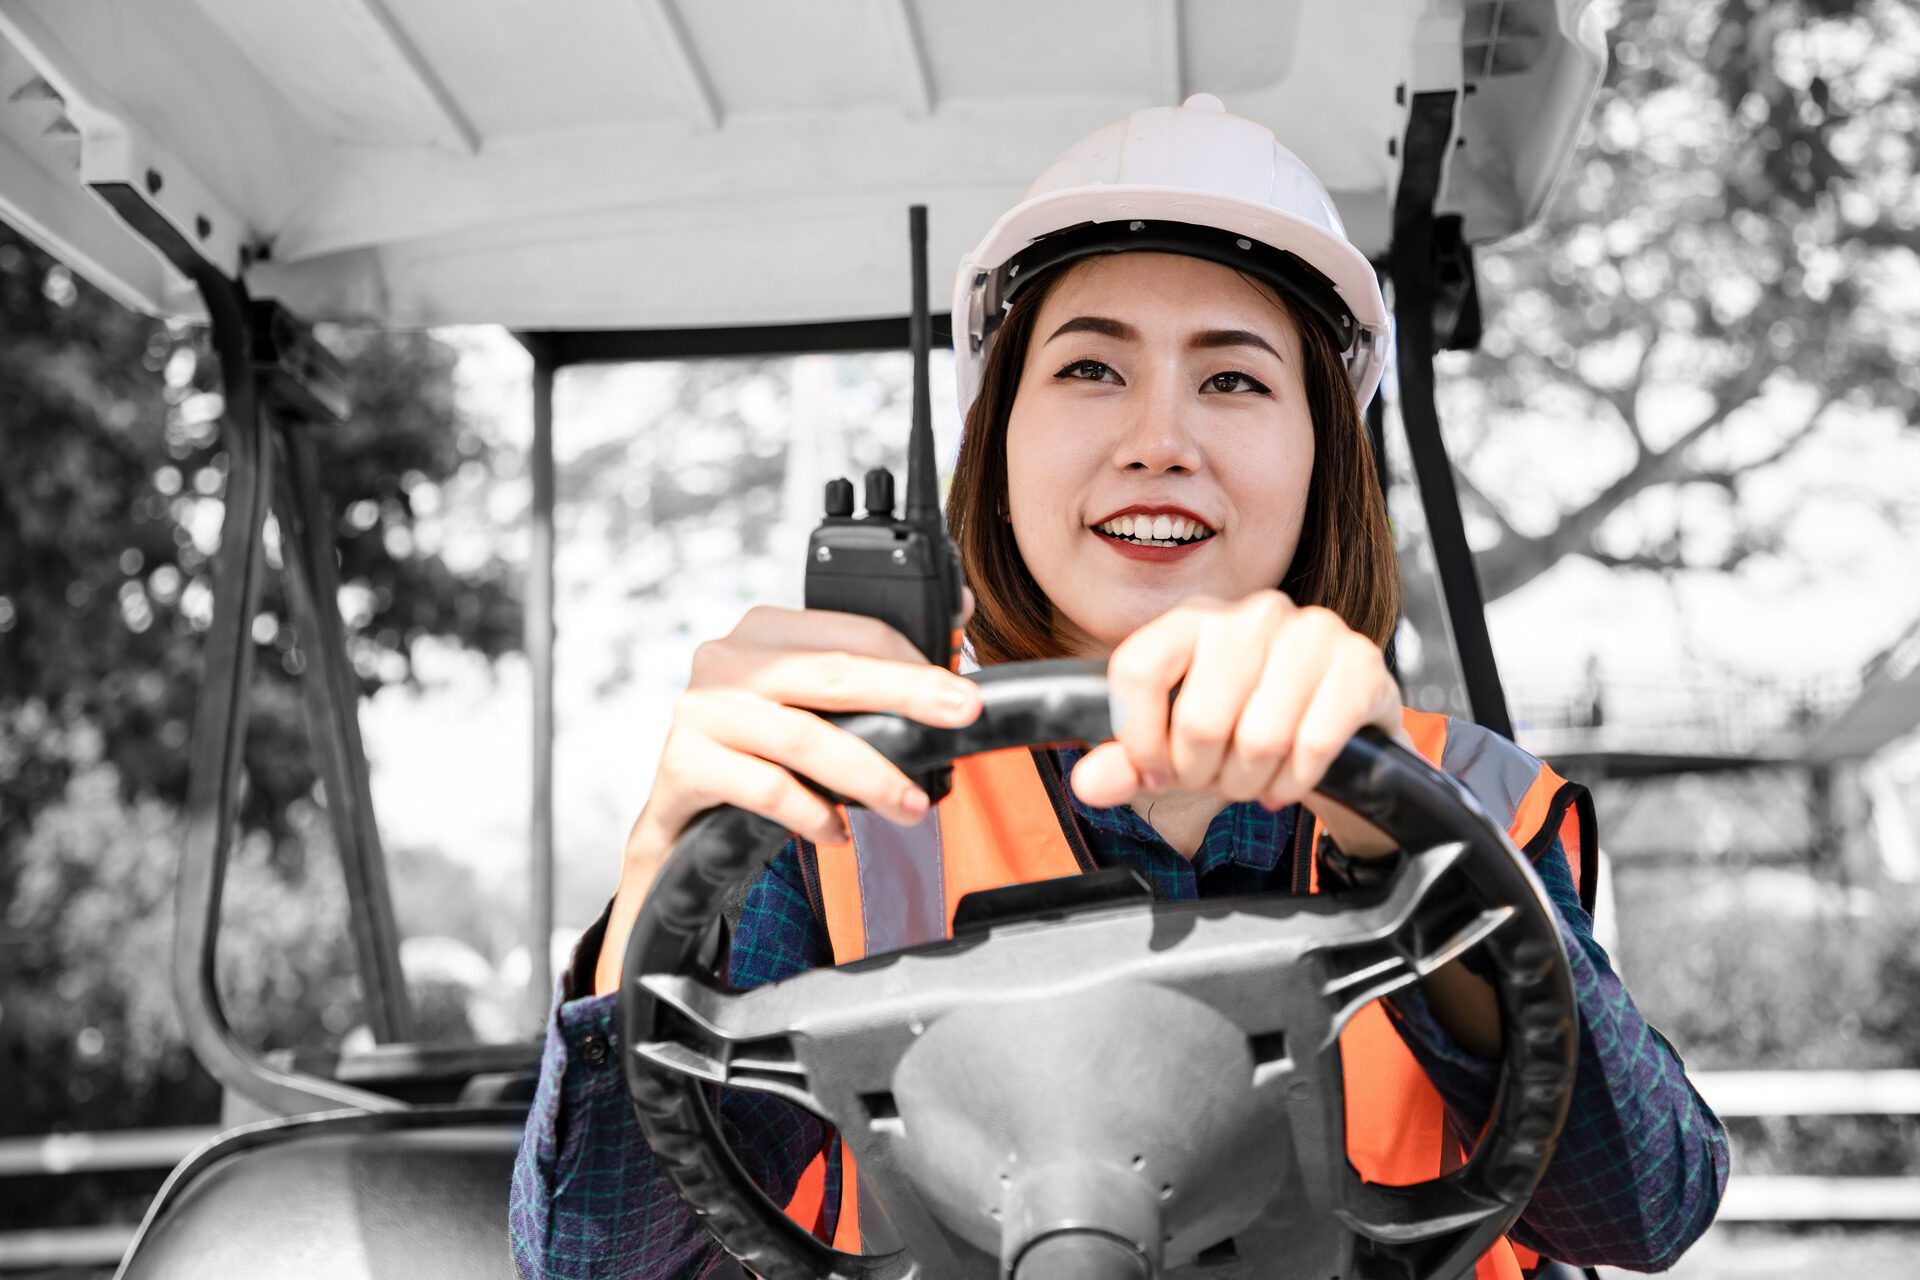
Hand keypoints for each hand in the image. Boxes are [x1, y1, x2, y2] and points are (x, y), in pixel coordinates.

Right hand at [593, 599, 979, 995]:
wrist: (680, 821)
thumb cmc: (758, 755)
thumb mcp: (808, 706)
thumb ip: (868, 672)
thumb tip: (961, 615)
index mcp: (764, 631)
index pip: (852, 633)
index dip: (912, 662)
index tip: (961, 693)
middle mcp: (726, 660)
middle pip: (834, 674)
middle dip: (908, 696)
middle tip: (963, 717)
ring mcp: (700, 711)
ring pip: (803, 737)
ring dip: (869, 775)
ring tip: (911, 806)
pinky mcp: (684, 765)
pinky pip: (765, 788)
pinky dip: (811, 813)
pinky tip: (838, 832)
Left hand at [1070, 592, 1406, 855]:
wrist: (1341, 725)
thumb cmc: (1248, 724)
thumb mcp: (1179, 742)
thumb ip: (1129, 761)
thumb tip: (1087, 784)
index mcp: (1194, 619)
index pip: (1136, 669)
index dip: (1137, 739)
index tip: (1155, 771)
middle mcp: (1252, 613)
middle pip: (1199, 720)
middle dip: (1204, 774)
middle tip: (1217, 779)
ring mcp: (1312, 631)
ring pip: (1259, 739)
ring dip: (1251, 782)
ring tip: (1254, 778)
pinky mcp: (1359, 662)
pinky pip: (1313, 746)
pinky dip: (1295, 782)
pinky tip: (1291, 779)